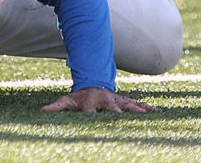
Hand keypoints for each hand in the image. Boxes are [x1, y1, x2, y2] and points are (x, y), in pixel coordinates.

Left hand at [42, 87, 157, 113]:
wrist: (93, 83)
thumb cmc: (80, 97)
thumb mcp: (68, 100)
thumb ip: (56, 106)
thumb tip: (42, 111)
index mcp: (91, 102)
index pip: (90, 109)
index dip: (90, 113)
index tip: (91, 118)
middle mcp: (105, 100)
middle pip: (111, 107)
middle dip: (117, 112)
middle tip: (122, 117)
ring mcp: (117, 100)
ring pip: (128, 104)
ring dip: (136, 109)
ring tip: (145, 114)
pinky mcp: (126, 101)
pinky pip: (138, 104)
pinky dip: (148, 107)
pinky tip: (158, 111)